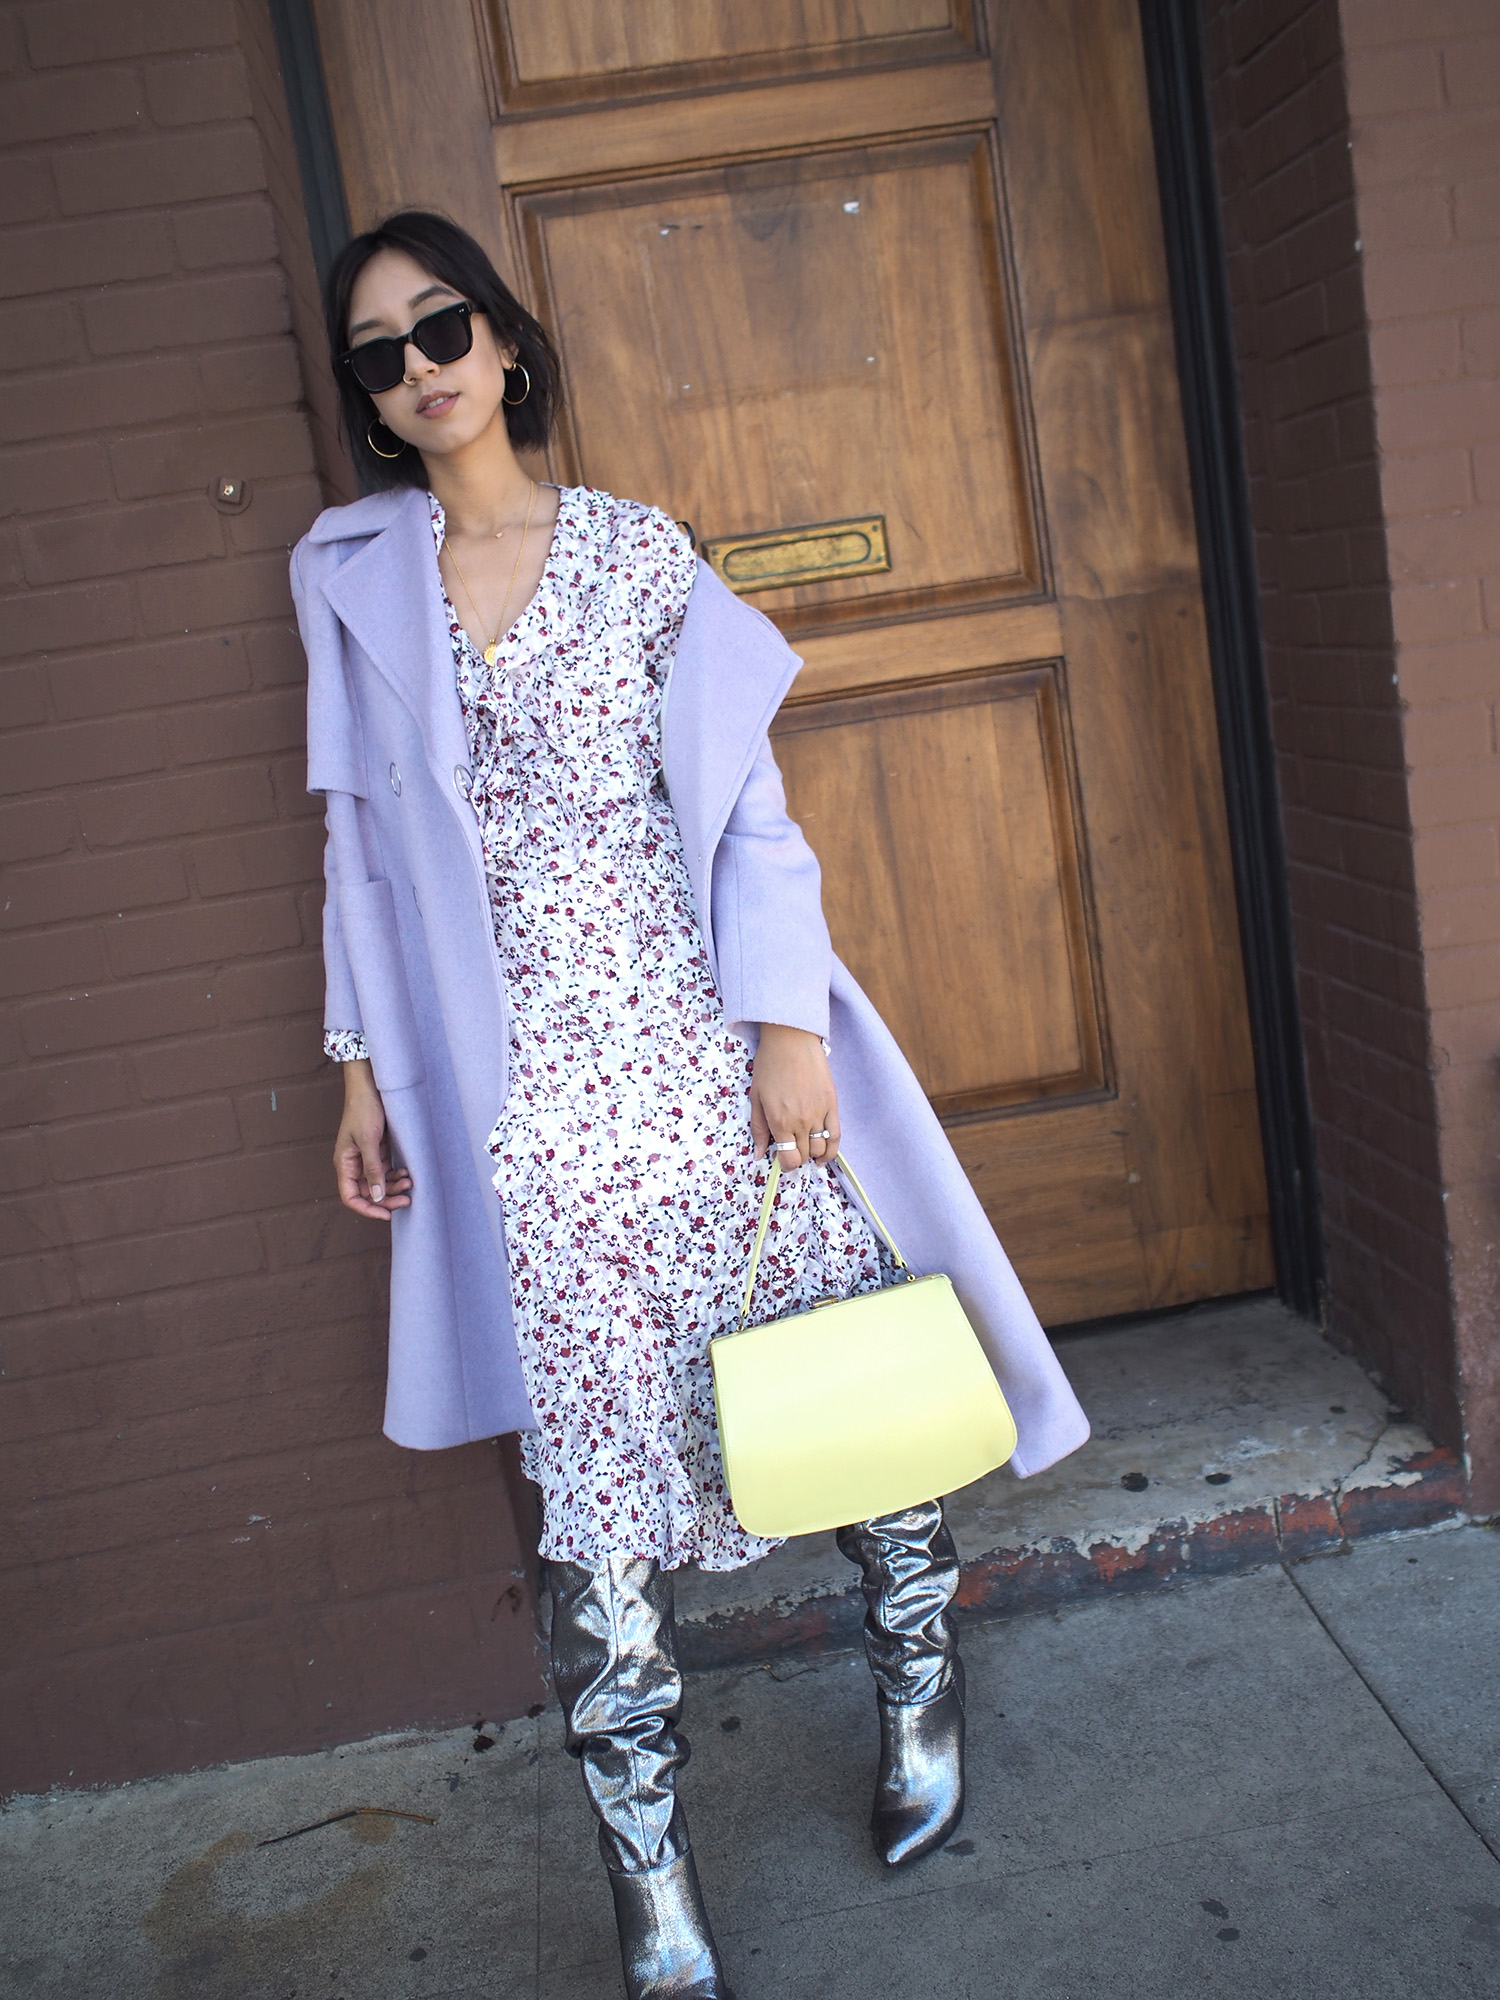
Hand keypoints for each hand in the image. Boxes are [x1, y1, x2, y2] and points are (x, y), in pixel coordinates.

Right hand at [333, 1059, 413, 1219]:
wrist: (370, 1087)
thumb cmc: (363, 1110)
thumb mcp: (368, 1141)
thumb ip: (373, 1170)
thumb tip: (377, 1196)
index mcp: (345, 1164)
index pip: (351, 1197)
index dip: (367, 1209)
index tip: (386, 1215)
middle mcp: (354, 1165)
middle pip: (368, 1193)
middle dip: (387, 1199)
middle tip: (407, 1200)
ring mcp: (366, 1159)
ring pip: (379, 1183)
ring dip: (395, 1186)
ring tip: (411, 1182)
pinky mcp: (377, 1151)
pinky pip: (386, 1171)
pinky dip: (396, 1174)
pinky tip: (408, 1171)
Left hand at [749, 1023, 838, 1172]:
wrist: (791, 1040)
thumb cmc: (769, 1065)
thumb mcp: (756, 1097)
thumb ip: (758, 1129)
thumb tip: (759, 1155)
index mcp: (780, 1121)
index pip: (789, 1158)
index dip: (786, 1164)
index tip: (782, 1160)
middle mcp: (801, 1121)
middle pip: (804, 1155)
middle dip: (797, 1158)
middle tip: (792, 1150)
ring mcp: (819, 1113)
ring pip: (821, 1148)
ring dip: (813, 1154)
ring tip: (807, 1151)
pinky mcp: (832, 1103)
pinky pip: (836, 1134)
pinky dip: (832, 1149)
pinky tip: (825, 1154)